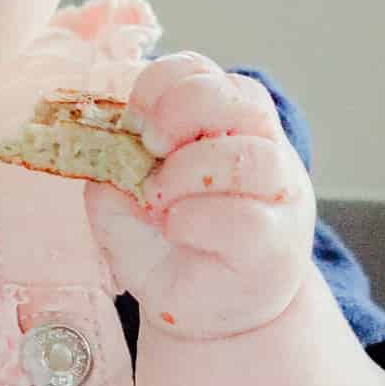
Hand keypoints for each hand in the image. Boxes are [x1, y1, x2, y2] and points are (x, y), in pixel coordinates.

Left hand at [84, 54, 315, 337]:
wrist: (203, 312)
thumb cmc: (167, 246)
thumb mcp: (120, 200)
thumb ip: (111, 168)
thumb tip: (106, 146)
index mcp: (224, 122)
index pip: (202, 73)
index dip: (161, 84)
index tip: (133, 121)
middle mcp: (263, 147)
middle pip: (240, 98)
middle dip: (181, 113)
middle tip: (149, 149)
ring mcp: (279, 195)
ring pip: (248, 157)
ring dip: (186, 174)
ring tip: (157, 202)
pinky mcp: (278, 244)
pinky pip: (243, 218)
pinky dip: (195, 219)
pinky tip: (176, 230)